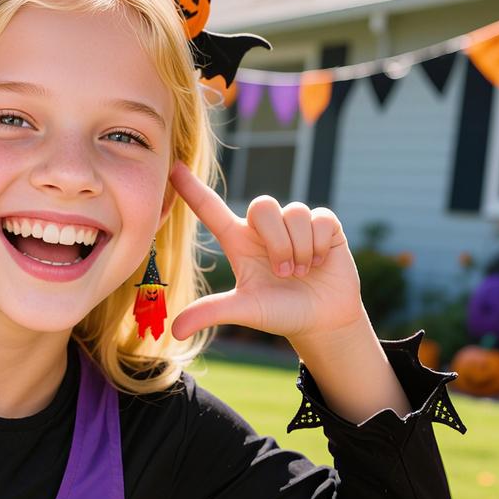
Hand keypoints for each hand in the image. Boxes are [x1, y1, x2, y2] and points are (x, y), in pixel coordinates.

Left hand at [168, 160, 364, 342]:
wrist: (322, 321)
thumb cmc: (279, 313)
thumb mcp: (243, 310)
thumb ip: (211, 312)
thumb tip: (175, 331)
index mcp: (238, 241)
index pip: (211, 208)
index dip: (192, 189)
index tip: (173, 167)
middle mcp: (263, 228)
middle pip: (263, 206)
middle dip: (277, 243)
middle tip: (284, 274)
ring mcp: (294, 224)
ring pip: (294, 213)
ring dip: (300, 250)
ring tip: (302, 272)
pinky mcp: (324, 224)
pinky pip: (320, 218)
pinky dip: (320, 246)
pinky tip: (321, 263)